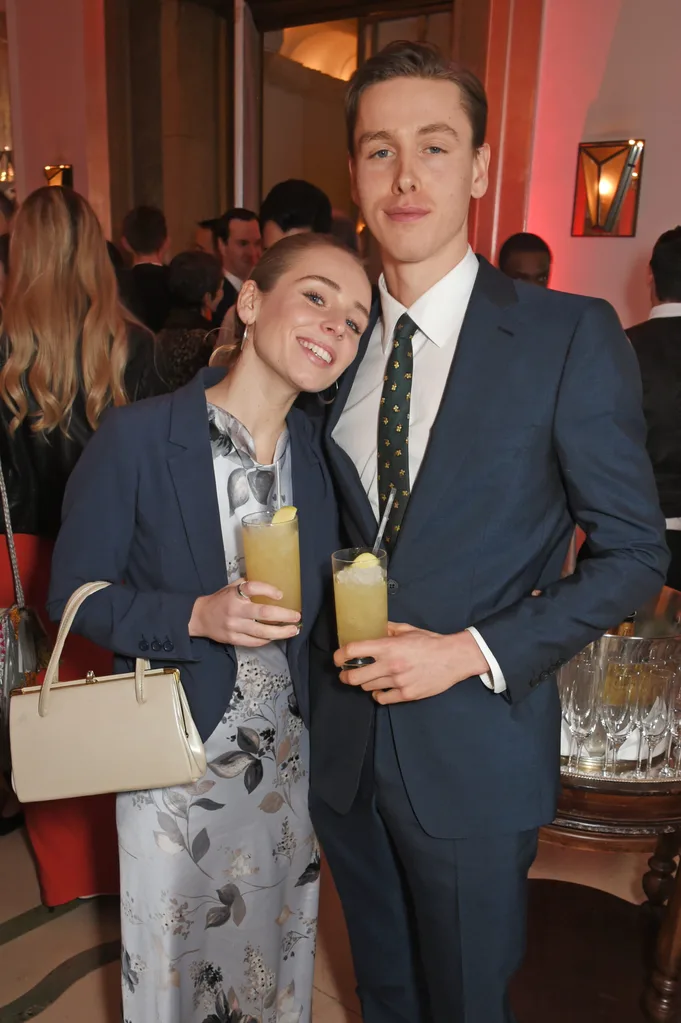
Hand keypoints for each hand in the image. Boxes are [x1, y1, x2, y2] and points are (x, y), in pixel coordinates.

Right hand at [189, 579, 299, 646]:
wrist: (199, 617)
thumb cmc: (219, 600)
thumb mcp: (230, 587)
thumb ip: (247, 586)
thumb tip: (269, 583)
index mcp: (234, 594)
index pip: (252, 588)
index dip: (268, 590)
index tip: (281, 594)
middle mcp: (235, 610)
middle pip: (263, 614)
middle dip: (283, 615)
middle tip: (296, 616)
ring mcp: (234, 626)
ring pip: (261, 632)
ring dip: (280, 632)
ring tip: (293, 630)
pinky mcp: (233, 639)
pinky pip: (253, 642)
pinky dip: (266, 640)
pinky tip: (276, 637)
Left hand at [335, 623, 489, 704]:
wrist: (454, 659)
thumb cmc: (431, 642)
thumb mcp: (408, 630)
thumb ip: (388, 629)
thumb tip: (374, 629)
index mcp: (388, 646)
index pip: (353, 651)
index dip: (339, 655)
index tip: (337, 658)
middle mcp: (390, 665)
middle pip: (354, 677)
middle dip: (346, 675)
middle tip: (346, 673)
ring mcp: (397, 682)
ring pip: (367, 688)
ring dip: (364, 683)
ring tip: (368, 678)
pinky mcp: (406, 695)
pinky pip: (382, 699)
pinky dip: (378, 695)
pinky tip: (381, 689)